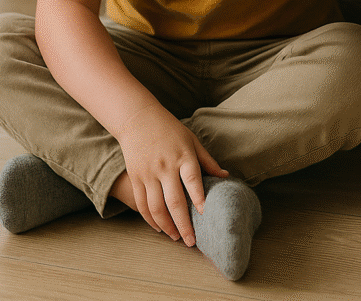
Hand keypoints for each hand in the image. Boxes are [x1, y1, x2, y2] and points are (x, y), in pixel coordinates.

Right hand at [116, 104, 227, 245]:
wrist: (138, 119)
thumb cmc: (170, 129)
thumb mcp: (191, 140)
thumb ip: (207, 161)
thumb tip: (225, 176)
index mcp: (183, 155)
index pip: (193, 180)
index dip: (199, 198)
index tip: (205, 214)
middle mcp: (165, 166)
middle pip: (175, 201)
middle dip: (184, 224)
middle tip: (191, 241)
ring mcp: (148, 173)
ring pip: (156, 207)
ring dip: (167, 226)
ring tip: (176, 237)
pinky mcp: (136, 177)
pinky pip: (142, 204)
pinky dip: (150, 219)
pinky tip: (159, 227)